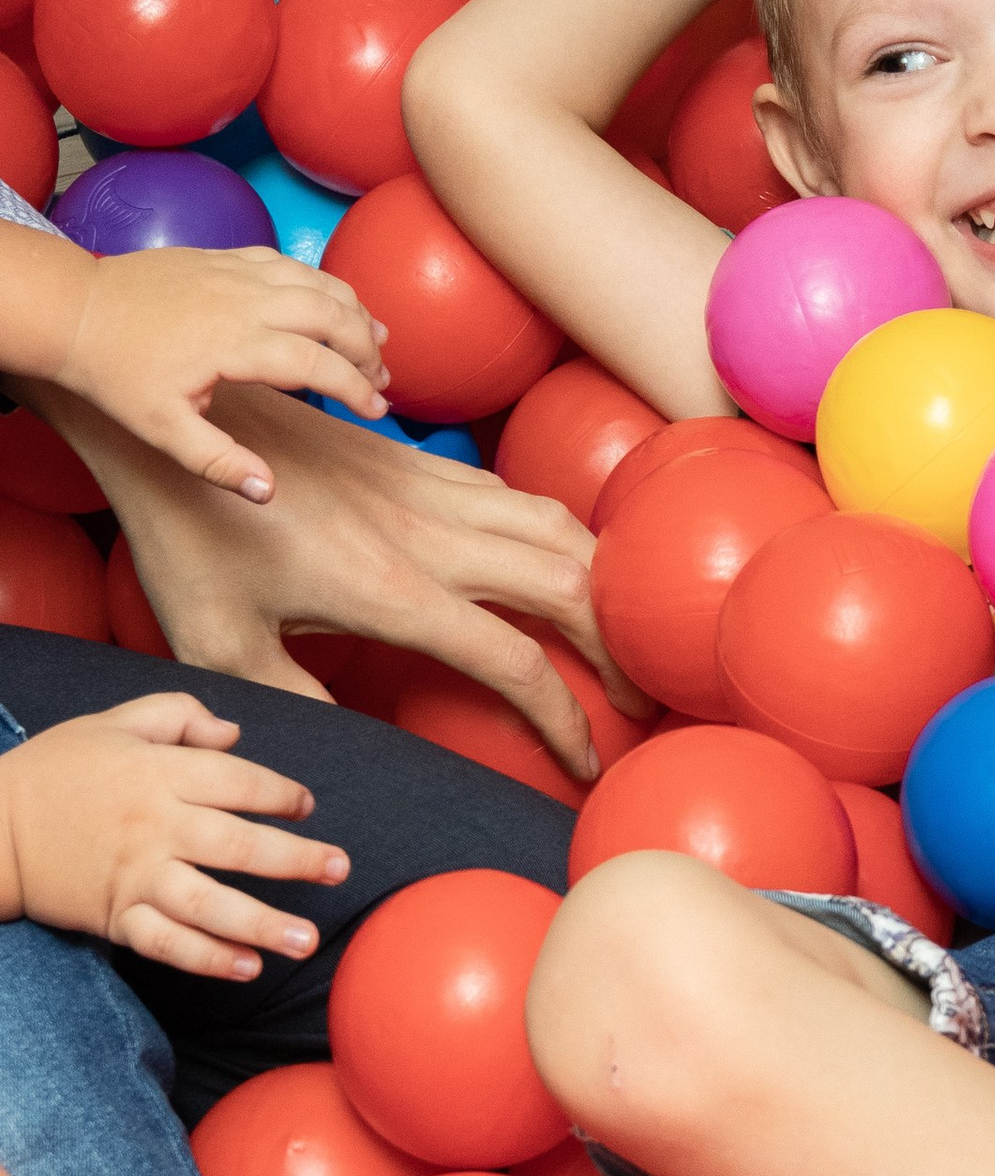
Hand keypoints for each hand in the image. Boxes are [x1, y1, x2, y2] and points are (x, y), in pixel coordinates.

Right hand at [0, 696, 349, 980]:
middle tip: (340, 870)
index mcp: (157, 773)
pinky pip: (167, 942)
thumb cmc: (58, 769)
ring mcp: (136, 876)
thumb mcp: (113, 722)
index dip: (279, 793)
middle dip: (295, 860)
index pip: (237, 782)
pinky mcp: (116, 916)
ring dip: (262, 924)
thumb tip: (235, 733)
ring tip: (306, 942)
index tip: (306, 807)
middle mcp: (154, 826)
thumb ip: (178, 715)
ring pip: (209, 904)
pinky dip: (207, 959)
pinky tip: (247, 968)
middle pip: (237, 845)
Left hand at [58, 243, 389, 495]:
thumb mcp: (161, 430)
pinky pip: (289, 263)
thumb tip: (267, 491)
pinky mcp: (225, 257)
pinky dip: (321, 282)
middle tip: (381, 379)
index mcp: (234, 344)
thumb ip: (218, 461)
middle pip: (333, 315)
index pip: (319, 364)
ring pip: (318, 282)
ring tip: (375, 338)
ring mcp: (236, 272)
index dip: (356, 388)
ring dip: (354, 310)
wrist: (75, 310)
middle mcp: (245, 301)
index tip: (375, 411)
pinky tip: (330, 302)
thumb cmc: (115, 372)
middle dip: (367, 347)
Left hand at [75, 388, 634, 780]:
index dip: (565, 718)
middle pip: (570, 584)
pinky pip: (516, 494)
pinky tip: (559, 562)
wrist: (174, 413)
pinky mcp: (414, 462)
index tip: (585, 761)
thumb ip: (296, 700)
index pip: (515, 663)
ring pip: (558, 526)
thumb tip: (352, 746)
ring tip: (620, 630)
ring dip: (605, 580)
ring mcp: (427, 490)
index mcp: (389, 591)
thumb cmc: (187, 533)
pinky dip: (561, 532)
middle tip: (639, 696)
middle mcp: (426, 536)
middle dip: (622, 647)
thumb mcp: (219, 642)